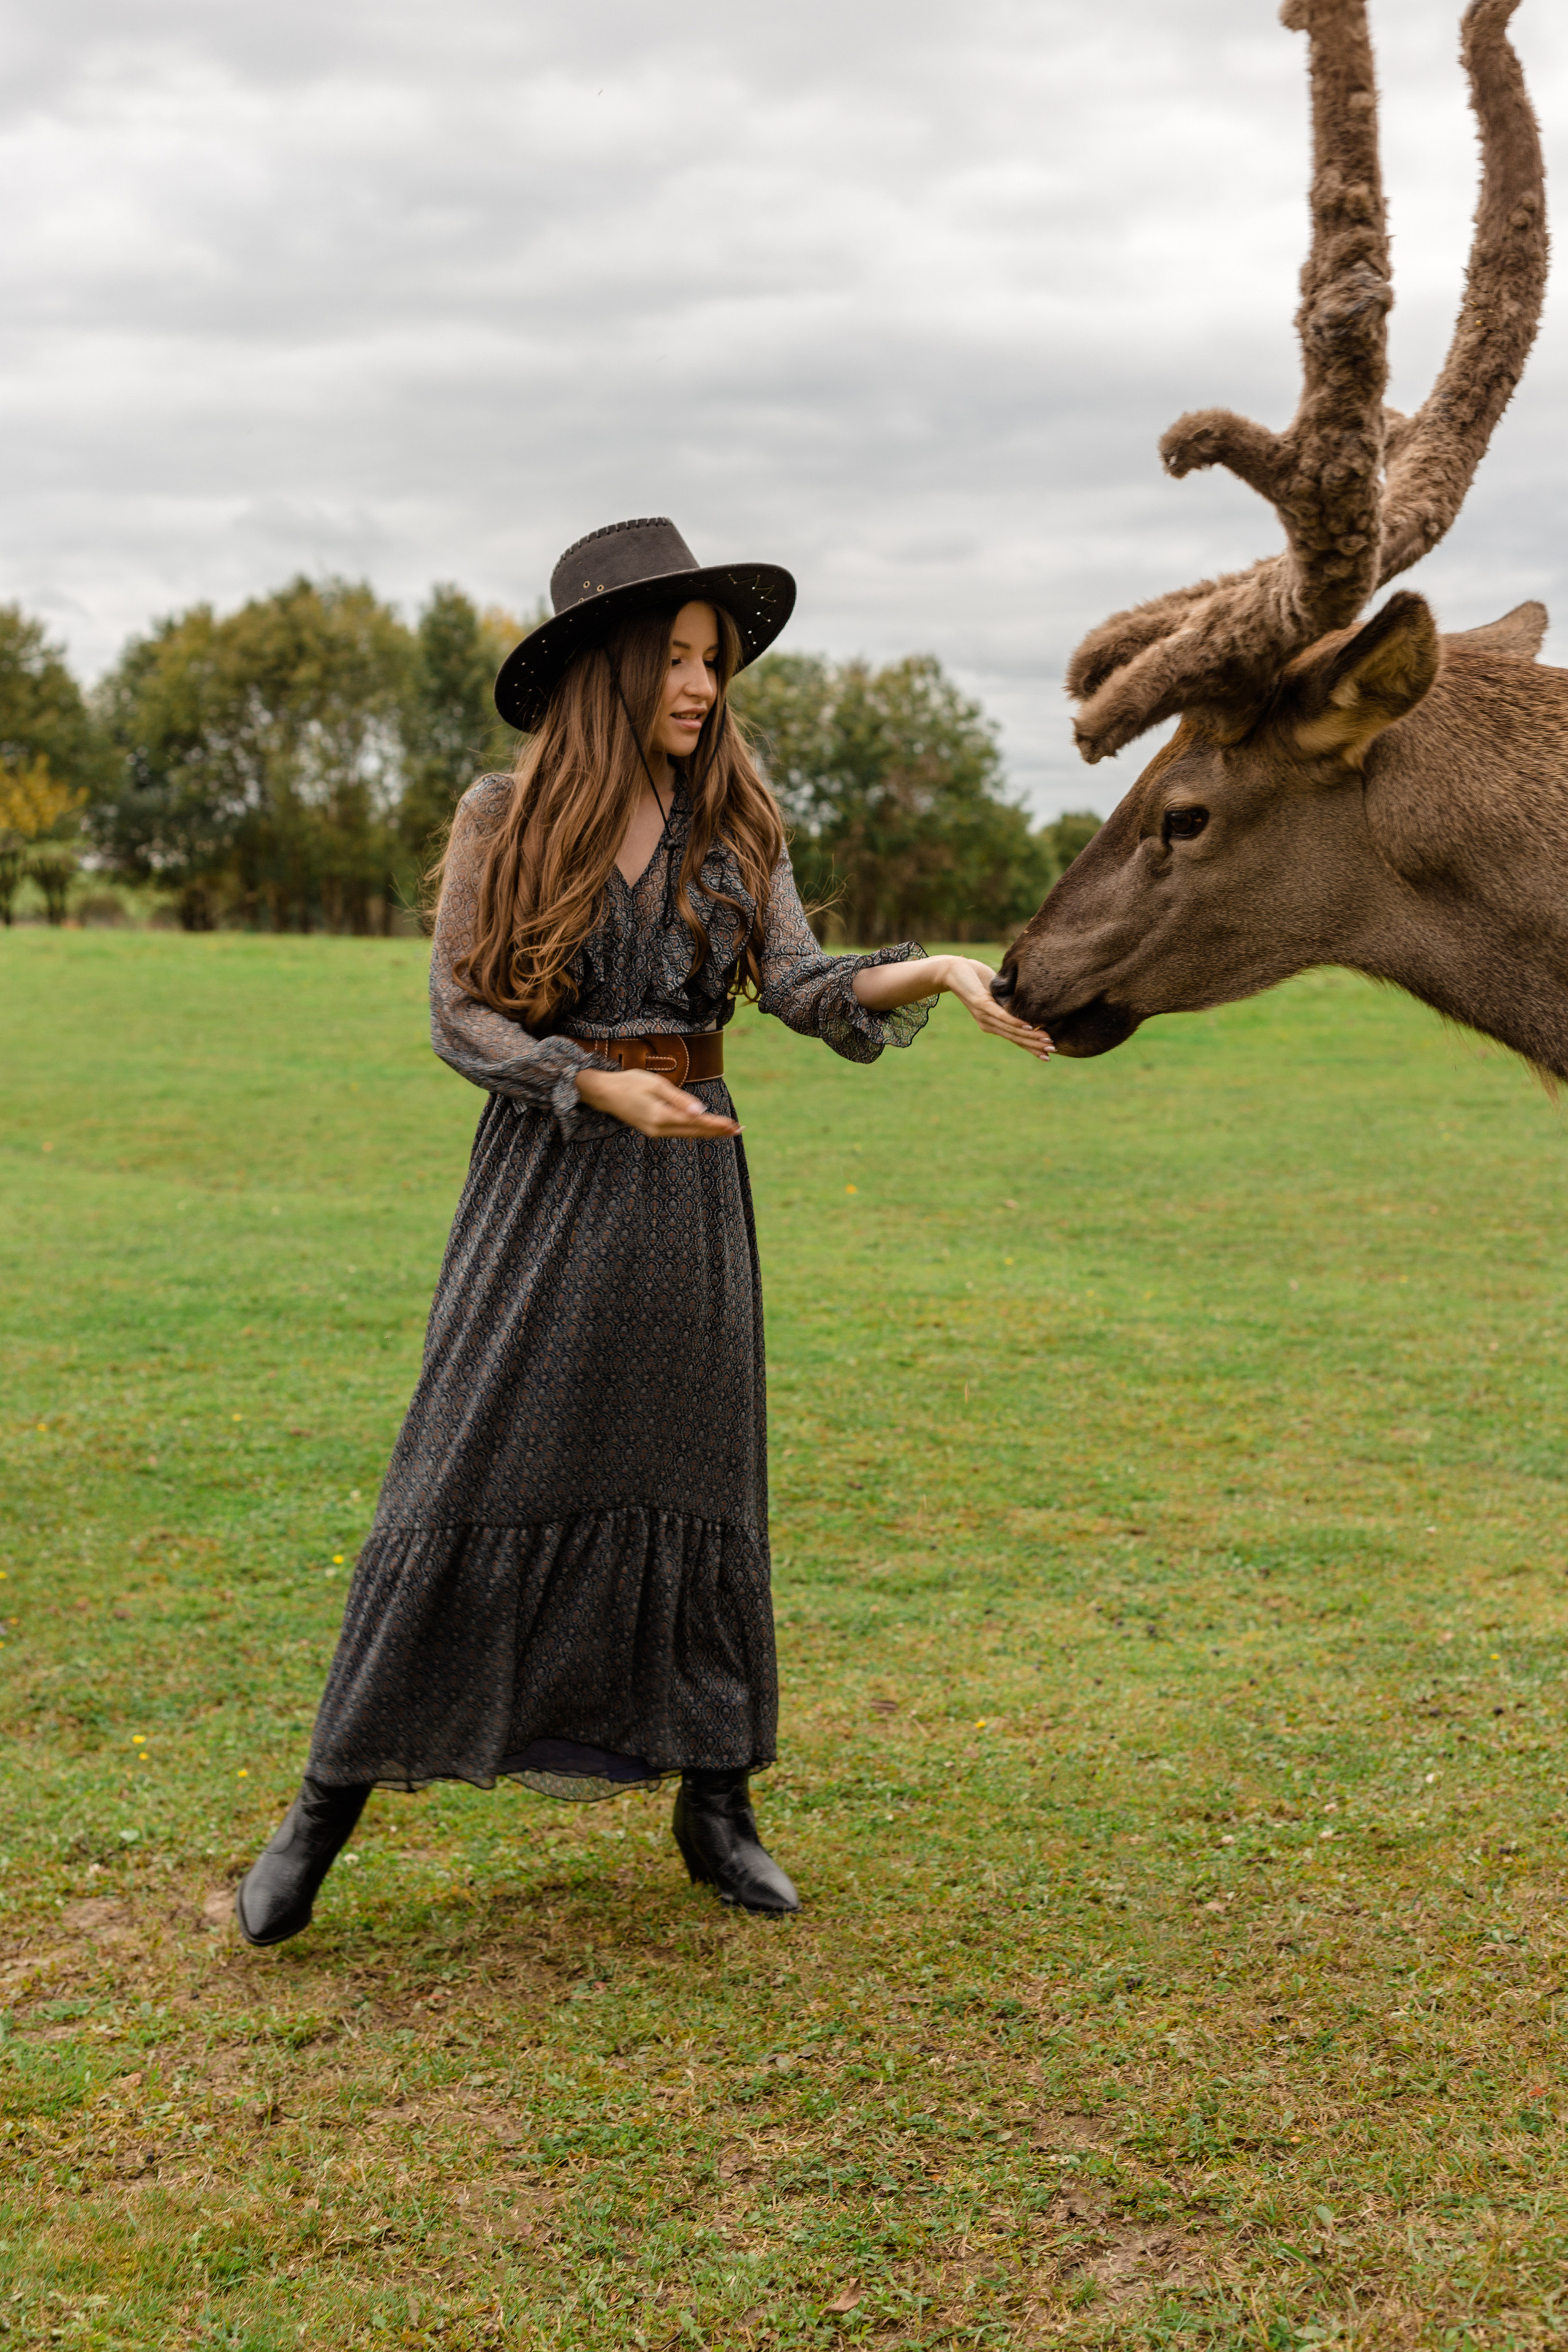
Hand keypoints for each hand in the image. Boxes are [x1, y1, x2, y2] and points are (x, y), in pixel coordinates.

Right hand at [575, 1066, 740, 1138]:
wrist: (604, 1093)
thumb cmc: (629, 1083)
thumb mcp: (656, 1084)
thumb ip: (679, 1099)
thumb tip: (700, 1110)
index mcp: (661, 1116)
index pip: (696, 1122)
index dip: (716, 1124)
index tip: (733, 1125)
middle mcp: (659, 1129)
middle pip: (695, 1132)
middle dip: (717, 1131)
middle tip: (739, 1130)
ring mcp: (655, 1132)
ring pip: (688, 1134)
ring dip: (709, 1132)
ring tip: (728, 1131)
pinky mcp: (653, 1130)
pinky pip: (679, 1132)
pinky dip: (695, 1131)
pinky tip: (706, 1130)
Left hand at [935, 955, 1053, 1059]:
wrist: (952, 970)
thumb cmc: (977, 979)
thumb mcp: (998, 993)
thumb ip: (1010, 1002)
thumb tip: (1029, 1002)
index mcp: (993, 1023)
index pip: (1015, 1038)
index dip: (1031, 1048)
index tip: (1047, 1056)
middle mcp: (988, 1024)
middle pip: (1015, 1038)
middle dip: (1035, 1046)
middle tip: (1052, 1052)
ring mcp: (984, 1016)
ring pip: (1011, 1029)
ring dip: (1030, 1036)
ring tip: (1047, 1041)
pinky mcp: (981, 1004)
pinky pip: (1001, 1015)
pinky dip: (1015, 1022)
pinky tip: (1028, 1027)